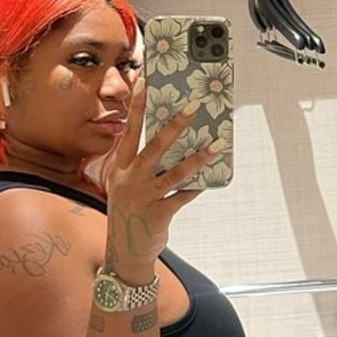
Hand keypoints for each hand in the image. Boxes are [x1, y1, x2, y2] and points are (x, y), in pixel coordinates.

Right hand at [103, 79, 215, 268]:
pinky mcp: (158, 215)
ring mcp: (143, 197)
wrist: (124, 253)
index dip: (136, 106)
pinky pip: (183, 196)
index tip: (146, 82)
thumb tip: (174, 139)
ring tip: (217, 143)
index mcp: (120, 168)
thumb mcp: (127, 185)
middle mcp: (129, 180)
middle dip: (175, 125)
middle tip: (193, 106)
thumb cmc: (130, 212)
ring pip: (174, 172)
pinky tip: (212, 176)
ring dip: (198, 157)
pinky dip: (198, 185)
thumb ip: (143, 165)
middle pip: (154, 146)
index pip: (129, 131)